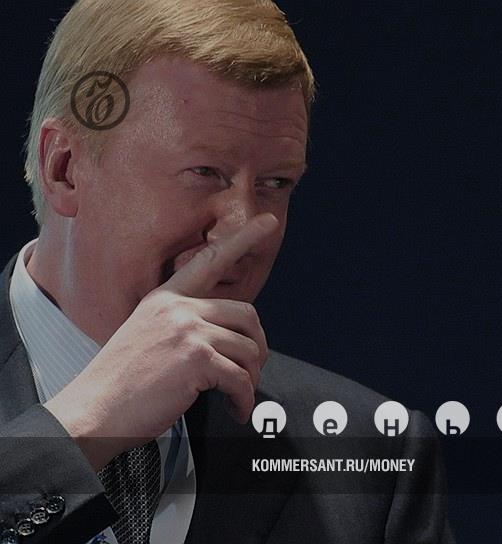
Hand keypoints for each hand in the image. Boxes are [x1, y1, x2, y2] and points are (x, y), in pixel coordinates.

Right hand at [44, 214, 277, 469]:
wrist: (92, 413)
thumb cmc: (119, 384)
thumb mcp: (146, 336)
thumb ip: (182, 326)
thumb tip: (223, 336)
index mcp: (164, 299)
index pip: (210, 260)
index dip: (242, 238)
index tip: (267, 221)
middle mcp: (178, 308)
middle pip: (247, 315)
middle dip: (256, 347)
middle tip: (250, 371)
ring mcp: (188, 330)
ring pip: (249, 349)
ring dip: (250, 379)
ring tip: (236, 397)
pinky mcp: (197, 359)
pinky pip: (241, 379)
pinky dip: (243, 400)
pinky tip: (235, 410)